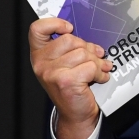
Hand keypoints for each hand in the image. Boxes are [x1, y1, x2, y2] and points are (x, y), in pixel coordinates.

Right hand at [29, 18, 111, 138]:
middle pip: (70, 39)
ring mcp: (51, 73)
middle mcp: (41, 63)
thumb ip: (71, 48)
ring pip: (83, 53)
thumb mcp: (67, 64)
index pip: (37, 29)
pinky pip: (91, 67)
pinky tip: (100, 78)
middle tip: (97, 56)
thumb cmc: (73, 86)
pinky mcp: (65, 82)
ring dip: (98, 62)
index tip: (69, 28)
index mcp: (40, 54)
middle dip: (88, 48)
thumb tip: (91, 40)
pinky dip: (100, 73)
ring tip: (100, 69)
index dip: (54, 23)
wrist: (76, 115)